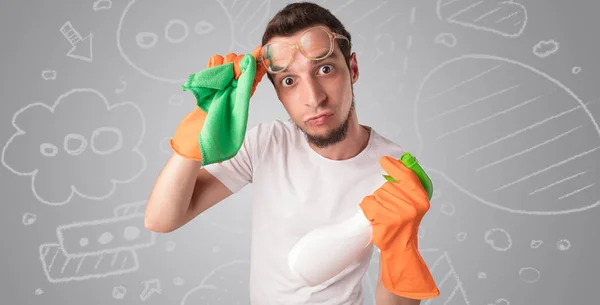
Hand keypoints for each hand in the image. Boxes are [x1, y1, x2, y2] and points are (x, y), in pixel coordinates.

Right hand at [170, 46, 265, 161]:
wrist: (195, 139)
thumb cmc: (215, 134)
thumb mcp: (236, 114)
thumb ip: (243, 92)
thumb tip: (249, 69)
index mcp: (244, 95)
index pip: (254, 74)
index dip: (258, 62)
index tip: (259, 51)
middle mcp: (234, 87)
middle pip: (241, 63)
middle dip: (238, 63)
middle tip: (231, 75)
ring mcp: (221, 83)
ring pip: (227, 60)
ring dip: (224, 63)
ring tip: (219, 78)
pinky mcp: (208, 82)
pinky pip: (213, 63)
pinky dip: (213, 63)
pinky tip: (211, 71)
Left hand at [359, 156, 438, 299]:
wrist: (400, 247)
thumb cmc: (403, 223)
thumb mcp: (412, 203)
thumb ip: (407, 184)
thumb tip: (398, 161)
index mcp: (421, 198)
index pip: (406, 175)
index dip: (394, 166)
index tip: (384, 161)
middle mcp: (413, 205)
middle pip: (387, 185)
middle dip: (383, 193)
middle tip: (388, 207)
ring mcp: (400, 213)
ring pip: (377, 194)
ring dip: (375, 202)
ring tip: (383, 214)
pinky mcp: (387, 220)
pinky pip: (369, 203)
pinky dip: (368, 209)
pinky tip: (376, 218)